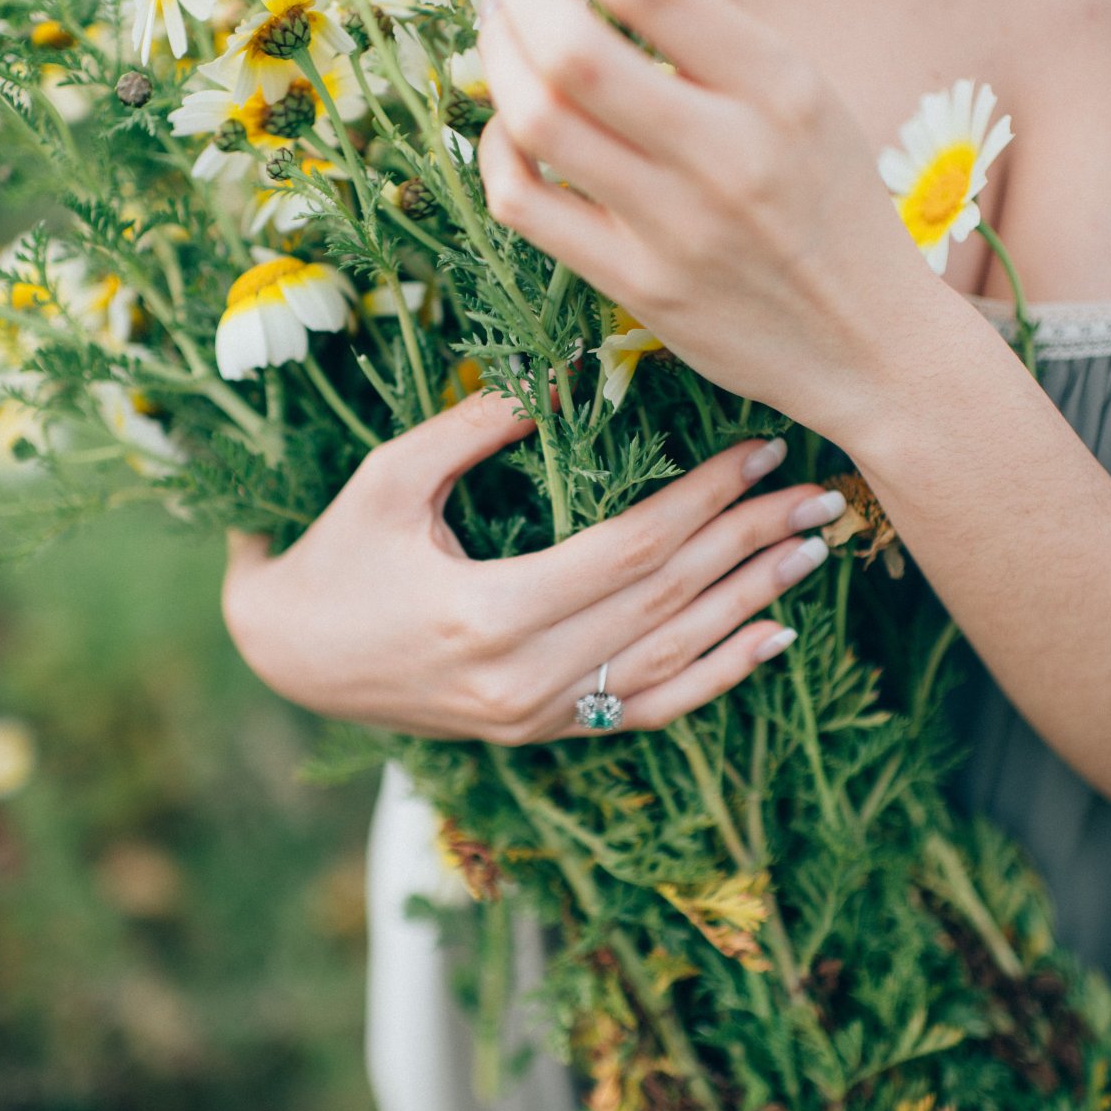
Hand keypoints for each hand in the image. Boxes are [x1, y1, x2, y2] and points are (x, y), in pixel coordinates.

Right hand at [221, 390, 842, 741]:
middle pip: (666, 603)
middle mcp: (522, 680)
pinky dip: (716, 678)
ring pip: (671, 660)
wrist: (290, 659)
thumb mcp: (389, 481)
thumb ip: (475, 428)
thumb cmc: (335, 558)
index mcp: (487, 614)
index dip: (703, 500)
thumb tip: (569, 378)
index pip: (631, 551)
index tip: (760, 451)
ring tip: (811, 553)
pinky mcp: (538, 732)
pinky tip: (769, 642)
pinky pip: (644, 710)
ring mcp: (535, 717)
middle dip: (748, 544)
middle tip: (820, 496)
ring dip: (750, 604)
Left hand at [468, 0, 934, 444]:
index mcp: (779, 87)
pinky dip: (497, 154)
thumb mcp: (806, 99)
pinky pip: (527, 206)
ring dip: (495, 59)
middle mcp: (727, 154)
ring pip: (535, 124)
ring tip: (501, 31)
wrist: (872, 347)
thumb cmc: (834, 207)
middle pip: (571, 52)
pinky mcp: (639, 289)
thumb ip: (712, 41)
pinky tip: (511, 131)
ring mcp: (676, 229)